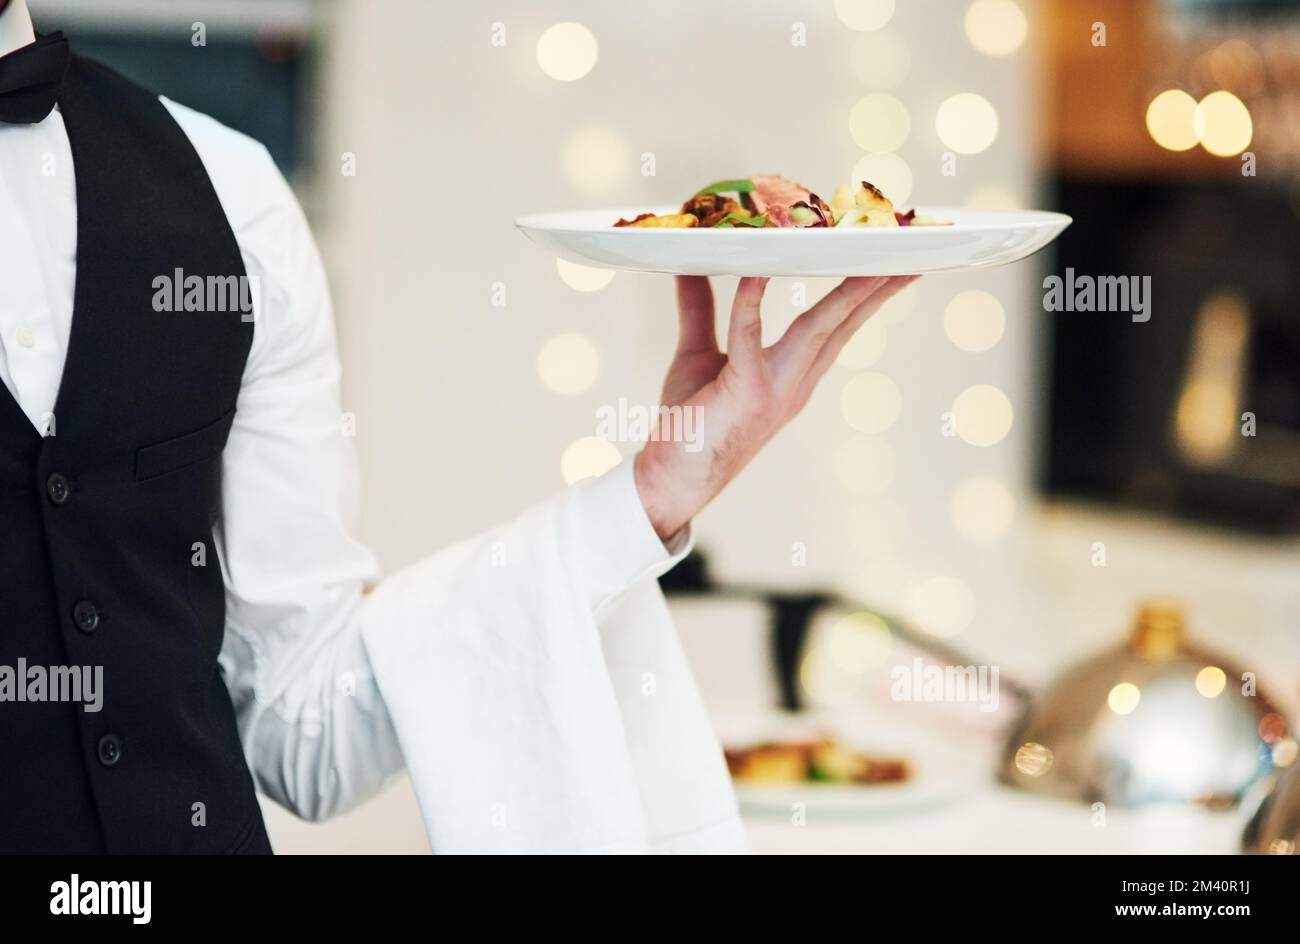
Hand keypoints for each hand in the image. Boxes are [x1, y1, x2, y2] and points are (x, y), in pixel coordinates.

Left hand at [634, 274, 918, 540]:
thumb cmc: (688, 424)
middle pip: (846, 326)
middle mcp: (795, 384)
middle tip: (910, 251)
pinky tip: (757, 271)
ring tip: (871, 260)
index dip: (867, 296)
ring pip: (820, 330)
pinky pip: (749, 337)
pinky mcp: (745, 392)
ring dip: (847, 293)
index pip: (839, 329)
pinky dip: (751, 301)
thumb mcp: (696, 356)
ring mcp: (776, 390)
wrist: (671, 481)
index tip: (894, 265)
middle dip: (880, 288)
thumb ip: (699, 308)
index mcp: (793, 377)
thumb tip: (691, 262)